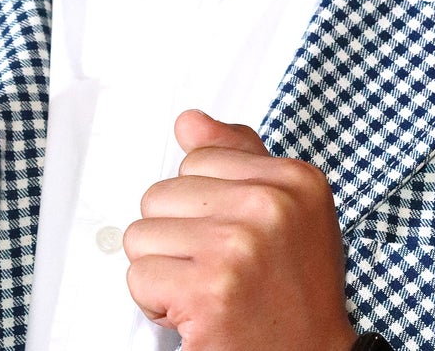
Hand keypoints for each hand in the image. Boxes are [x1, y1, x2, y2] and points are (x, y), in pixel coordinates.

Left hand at [124, 109, 357, 350]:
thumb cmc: (295, 292)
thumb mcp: (287, 211)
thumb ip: (238, 157)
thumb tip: (188, 122)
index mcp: (294, 180)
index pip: (196, 158)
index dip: (202, 204)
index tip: (237, 236)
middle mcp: (272, 207)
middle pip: (162, 193)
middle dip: (177, 237)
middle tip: (221, 270)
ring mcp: (239, 248)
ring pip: (141, 234)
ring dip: (164, 270)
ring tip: (208, 289)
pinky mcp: (208, 292)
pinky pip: (139, 276)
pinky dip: (156, 303)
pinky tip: (196, 313)